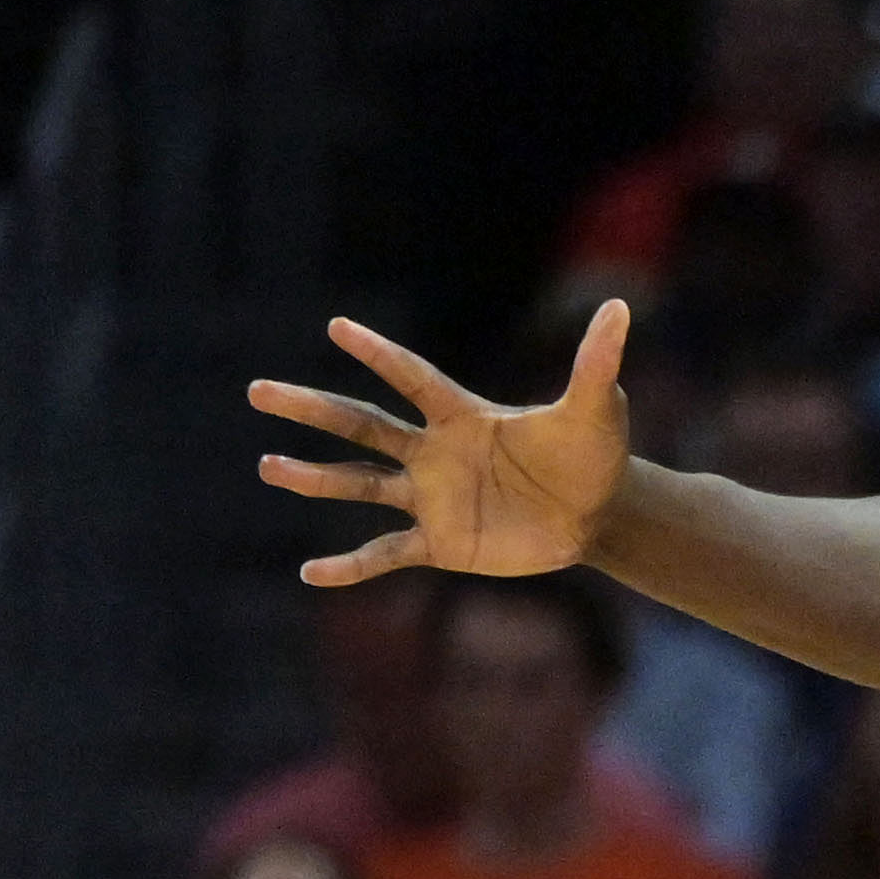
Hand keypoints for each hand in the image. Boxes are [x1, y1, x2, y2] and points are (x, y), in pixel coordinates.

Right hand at [251, 301, 634, 587]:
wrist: (595, 514)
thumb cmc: (594, 455)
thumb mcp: (596, 409)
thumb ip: (597, 362)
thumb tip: (622, 305)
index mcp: (464, 415)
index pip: (412, 378)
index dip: (378, 355)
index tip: (336, 327)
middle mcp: (435, 452)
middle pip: (362, 424)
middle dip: (311, 409)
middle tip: (258, 392)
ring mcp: (432, 497)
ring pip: (361, 483)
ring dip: (315, 477)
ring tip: (267, 466)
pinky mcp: (441, 541)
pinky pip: (386, 554)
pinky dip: (350, 566)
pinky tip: (310, 573)